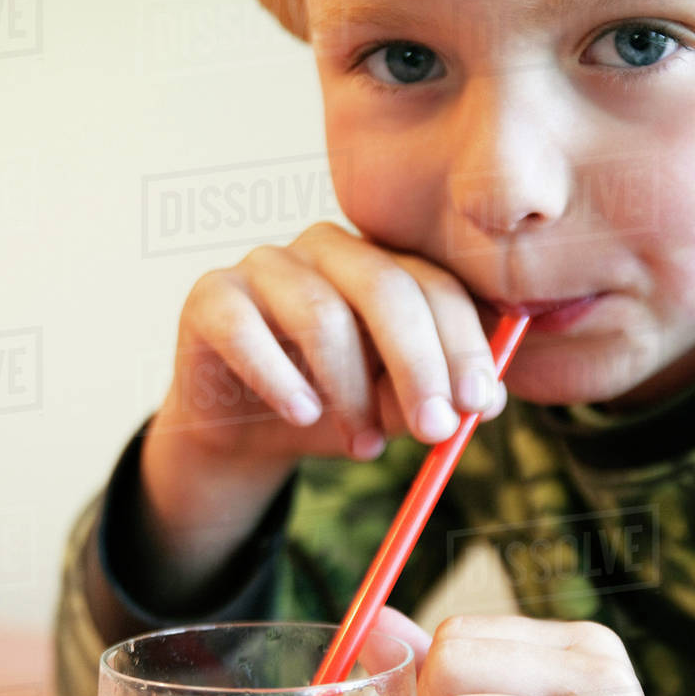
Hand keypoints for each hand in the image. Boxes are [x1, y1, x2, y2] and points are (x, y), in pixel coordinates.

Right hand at [139, 223, 504, 586]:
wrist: (243, 432)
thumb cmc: (328, 407)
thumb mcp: (389, 408)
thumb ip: (431, 397)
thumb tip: (483, 402)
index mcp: (381, 262)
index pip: (433, 284)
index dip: (462, 344)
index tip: (479, 405)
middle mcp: (326, 249)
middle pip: (385, 288)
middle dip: (418, 365)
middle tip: (435, 429)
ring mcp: (264, 265)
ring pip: (322, 316)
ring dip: (351, 391)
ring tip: (363, 446)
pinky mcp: (211, 297)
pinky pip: (246, 330)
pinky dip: (280, 378)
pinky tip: (302, 415)